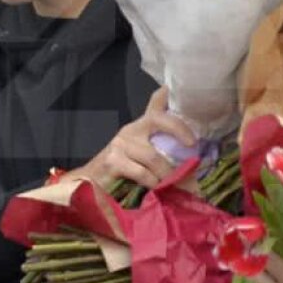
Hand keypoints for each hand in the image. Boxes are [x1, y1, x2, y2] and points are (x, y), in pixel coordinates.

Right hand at [64, 88, 195, 189]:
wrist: (90, 183)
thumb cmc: (123, 171)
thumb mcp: (143, 156)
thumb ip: (162, 151)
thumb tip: (192, 160)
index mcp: (141, 126)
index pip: (155, 103)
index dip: (168, 95)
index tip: (179, 92)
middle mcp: (131, 130)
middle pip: (159, 119)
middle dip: (179, 129)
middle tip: (192, 145)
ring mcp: (121, 144)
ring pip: (153, 156)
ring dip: (169, 173)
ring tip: (179, 185)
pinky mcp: (113, 161)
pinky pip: (141, 172)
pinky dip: (153, 183)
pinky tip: (157, 189)